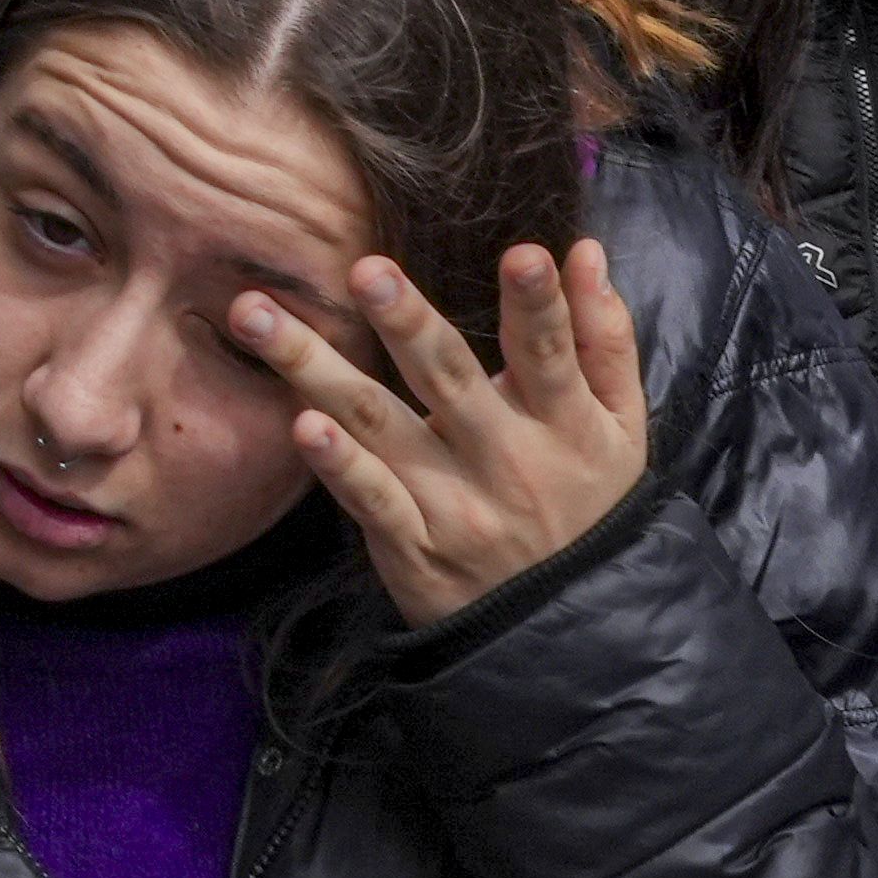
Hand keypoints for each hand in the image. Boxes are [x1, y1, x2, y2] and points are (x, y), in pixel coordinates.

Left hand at [241, 238, 648, 627]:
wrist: (568, 628)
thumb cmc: (588, 499)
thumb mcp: (620, 427)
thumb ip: (603, 336)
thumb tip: (583, 249)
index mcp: (565, 424)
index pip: (549, 354)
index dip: (540, 307)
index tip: (522, 253)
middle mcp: (506, 460)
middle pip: (449, 380)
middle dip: (407, 324)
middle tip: (365, 270)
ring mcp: (455, 505)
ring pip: (381, 426)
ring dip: (316, 368)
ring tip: (257, 316)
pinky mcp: (411, 545)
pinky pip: (369, 499)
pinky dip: (337, 465)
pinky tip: (300, 423)